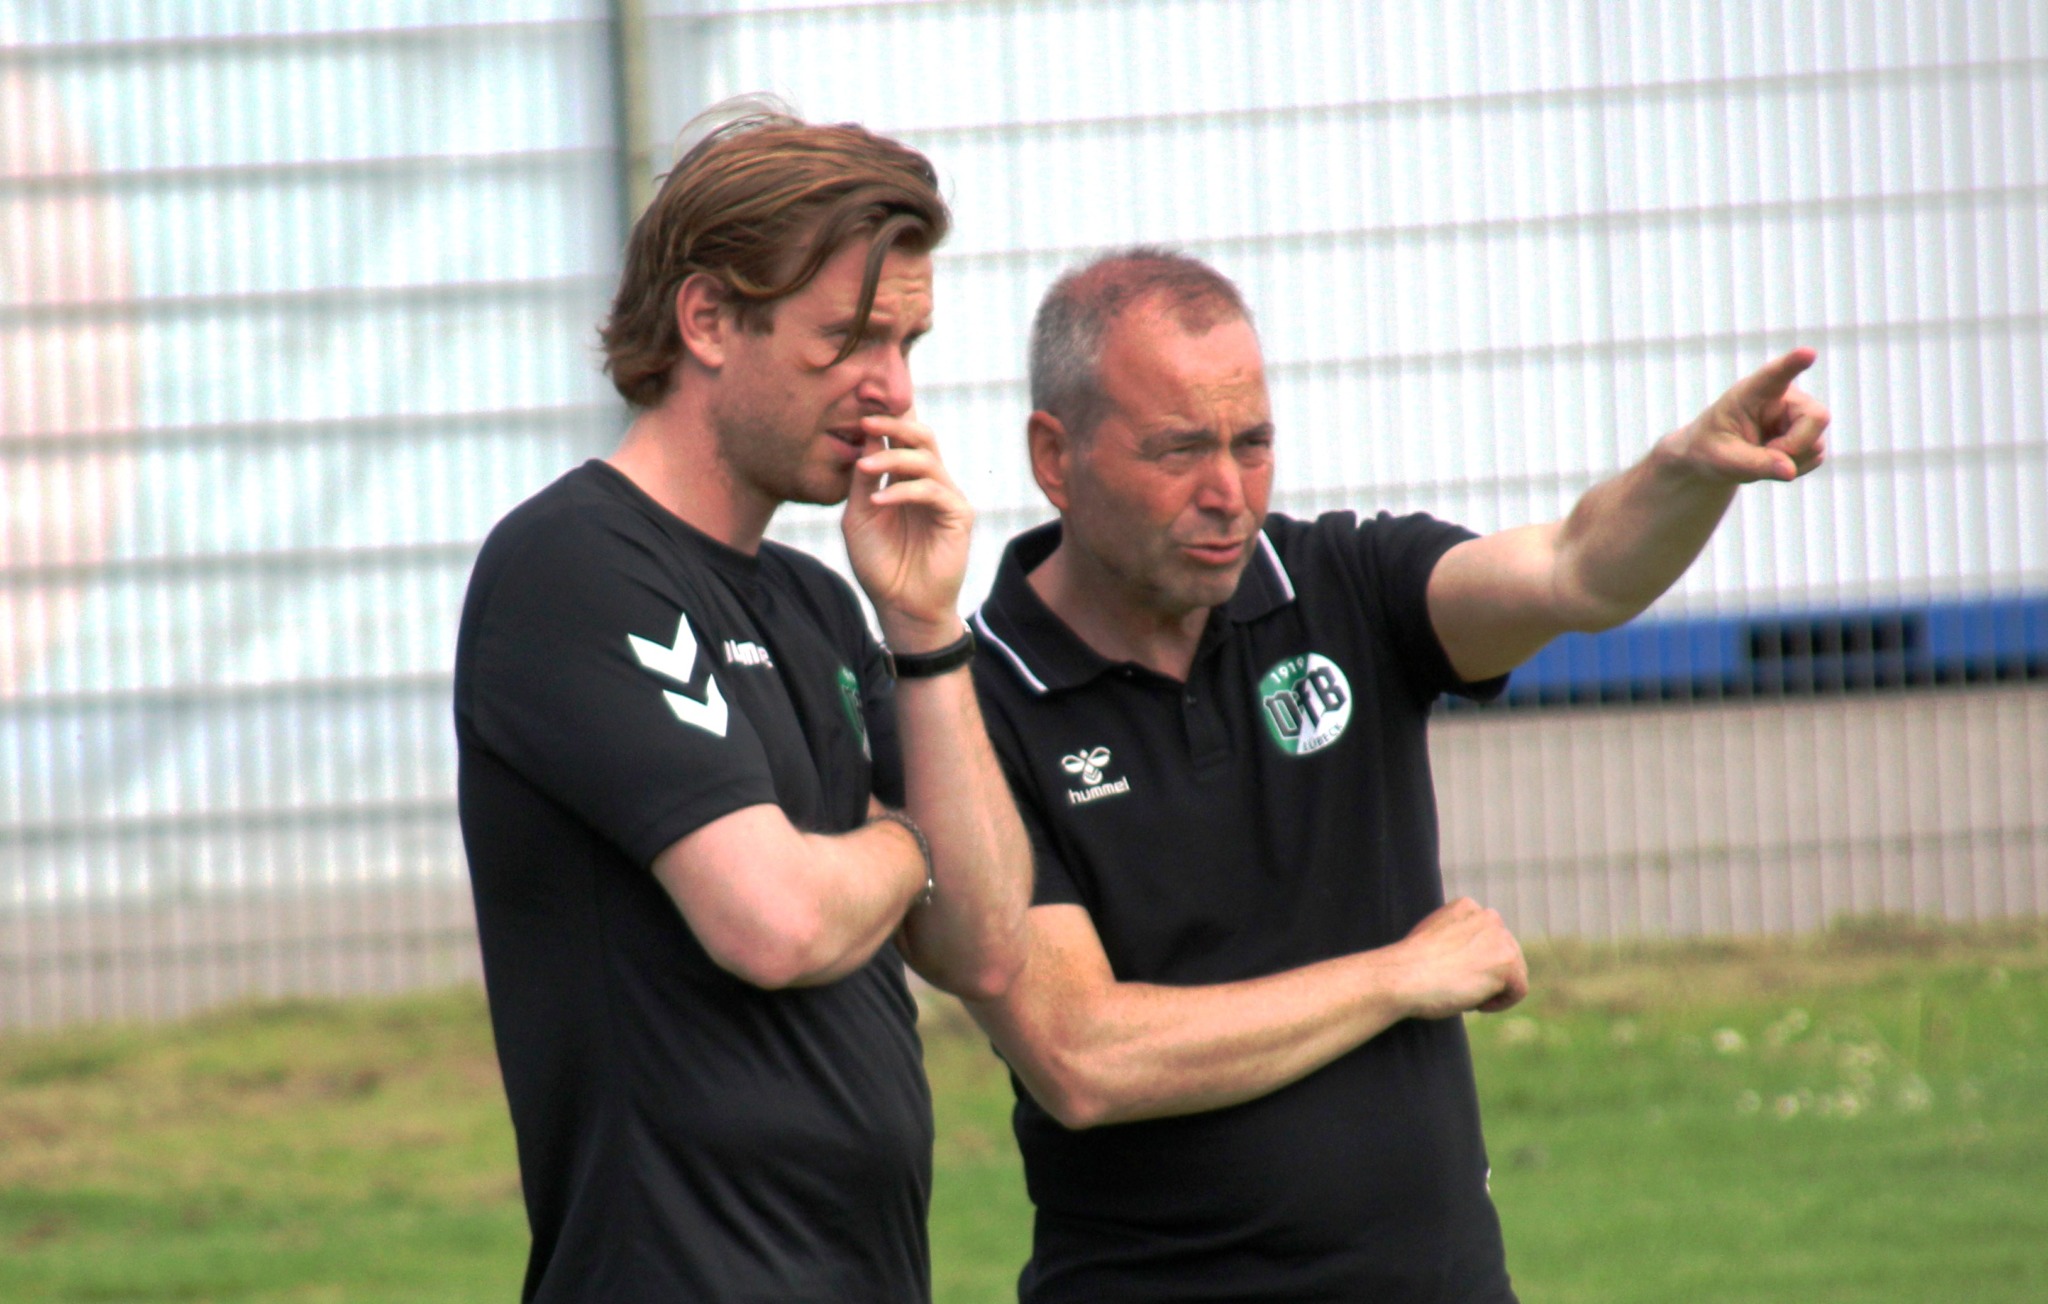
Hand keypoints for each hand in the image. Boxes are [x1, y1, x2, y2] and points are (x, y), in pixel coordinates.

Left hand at [842, 410, 973, 647]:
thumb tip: (864, 438)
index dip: (884, 418)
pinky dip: (903, 491)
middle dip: (893, 423)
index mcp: (905, 479)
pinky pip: (933, 490)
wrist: (901, 606)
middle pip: (920, 435)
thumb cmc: (879, 564)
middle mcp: (929, 481)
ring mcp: (946, 496)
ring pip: (926, 458)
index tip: (856, 406)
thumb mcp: (859, 516)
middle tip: (865, 420)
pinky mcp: (958, 515)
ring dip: (893, 457)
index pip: (900, 437)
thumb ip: (862, 480)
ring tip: (864, 466)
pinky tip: (879, 500)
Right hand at [1389, 897, 1527, 1019]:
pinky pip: (1519, 990)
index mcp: (1467, 906)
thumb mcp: (1433, 939)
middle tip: (1458, 988)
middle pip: (1505, 953)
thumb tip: (1473, 959)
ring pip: (1515, 971)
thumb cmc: (1409, 967)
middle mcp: (1488, 916)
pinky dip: (1500, 1003)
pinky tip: (1476, 1004)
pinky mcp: (1508, 961)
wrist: (1402, 977)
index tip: (1454, 975)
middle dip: (1487, 974)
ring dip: (1493, 988)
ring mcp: (1500, 938)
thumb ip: (1457, 939)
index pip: (1487, 937)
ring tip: (1464, 995)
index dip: (1474, 961)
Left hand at [1664, 347, 1830, 484]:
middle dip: (1795, 445)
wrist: (1715, 457)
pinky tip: (1772, 461)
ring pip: (1816, 443)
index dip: (1793, 364)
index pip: (1776, 374)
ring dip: (1790, 460)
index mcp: (1754, 392)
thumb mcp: (1721, 459)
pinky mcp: (1808, 435)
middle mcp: (1784, 398)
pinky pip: (1815, 458)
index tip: (1807, 353)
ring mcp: (1800, 416)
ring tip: (1759, 456)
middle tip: (1766, 454)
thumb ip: (1752, 463)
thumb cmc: (1711, 448)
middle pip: (1817, 417)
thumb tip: (1789, 471)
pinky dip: (1793, 468)